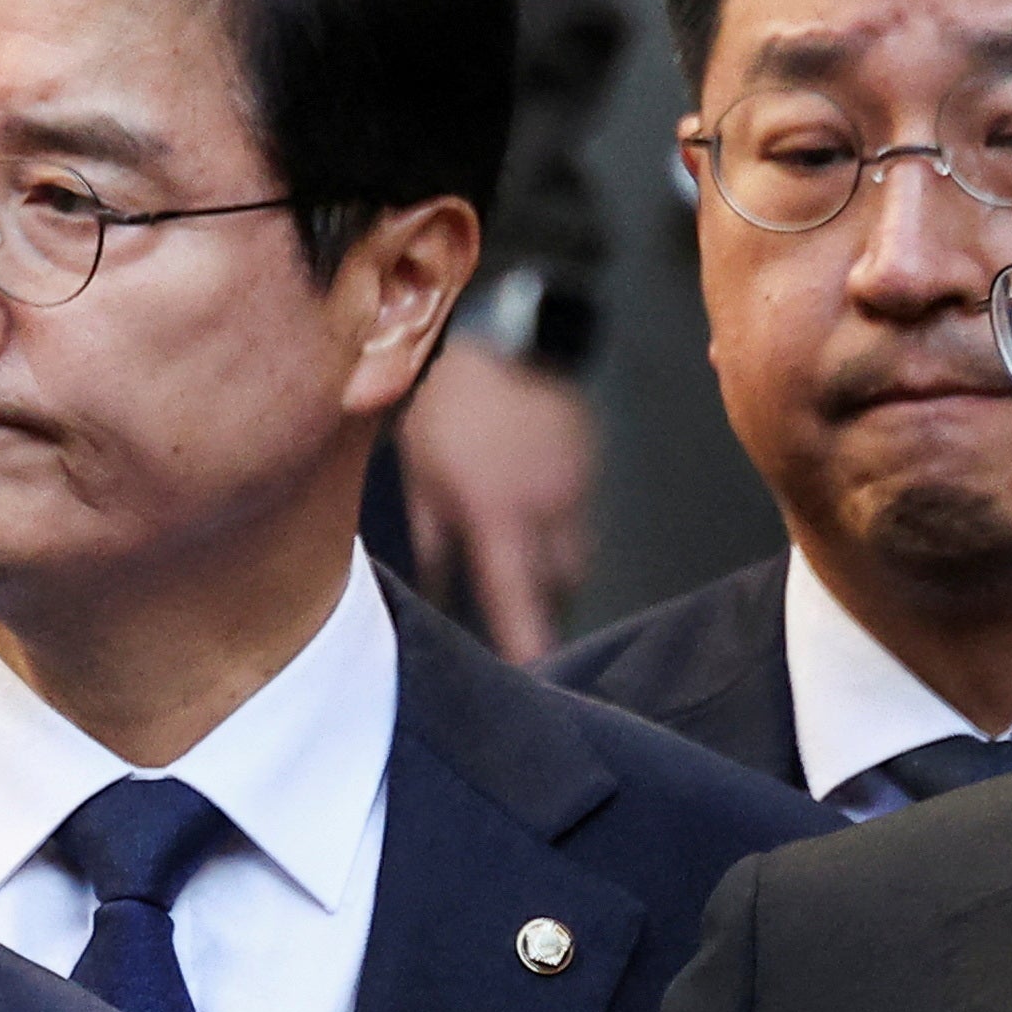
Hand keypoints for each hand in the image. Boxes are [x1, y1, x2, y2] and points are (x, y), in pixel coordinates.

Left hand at [401, 337, 600, 660]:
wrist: (503, 337)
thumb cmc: (450, 407)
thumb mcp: (422, 479)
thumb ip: (430, 544)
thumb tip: (429, 595)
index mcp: (500, 518)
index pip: (517, 600)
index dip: (526, 643)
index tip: (532, 674)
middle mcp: (548, 509)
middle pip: (557, 586)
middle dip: (538, 602)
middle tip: (510, 606)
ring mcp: (576, 485)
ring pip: (575, 553)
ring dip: (551, 568)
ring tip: (517, 553)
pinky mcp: (590, 463)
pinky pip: (580, 515)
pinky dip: (560, 526)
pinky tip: (531, 505)